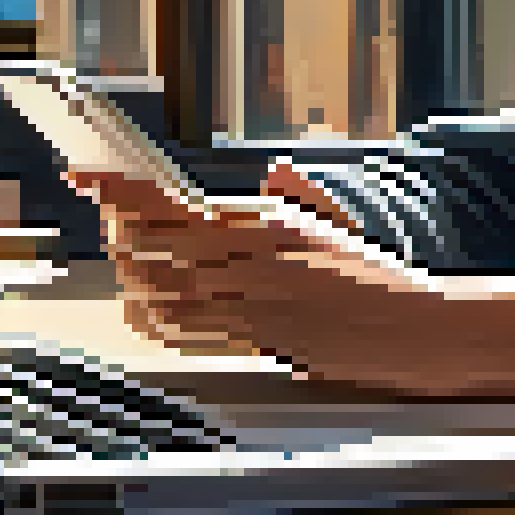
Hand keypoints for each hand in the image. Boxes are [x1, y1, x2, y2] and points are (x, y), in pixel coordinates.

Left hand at [72, 172, 514, 410]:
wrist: (425, 330)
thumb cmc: (384, 281)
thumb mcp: (337, 227)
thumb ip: (297, 199)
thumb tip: (274, 176)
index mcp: (273, 220)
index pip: (180, 199)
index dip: (124, 189)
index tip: (89, 177)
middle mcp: (259, 256)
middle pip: (159, 243)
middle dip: (119, 238)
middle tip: (105, 231)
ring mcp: (259, 300)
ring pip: (168, 289)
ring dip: (134, 283)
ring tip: (122, 275)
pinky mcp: (265, 338)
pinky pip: (195, 330)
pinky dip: (161, 322)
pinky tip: (148, 316)